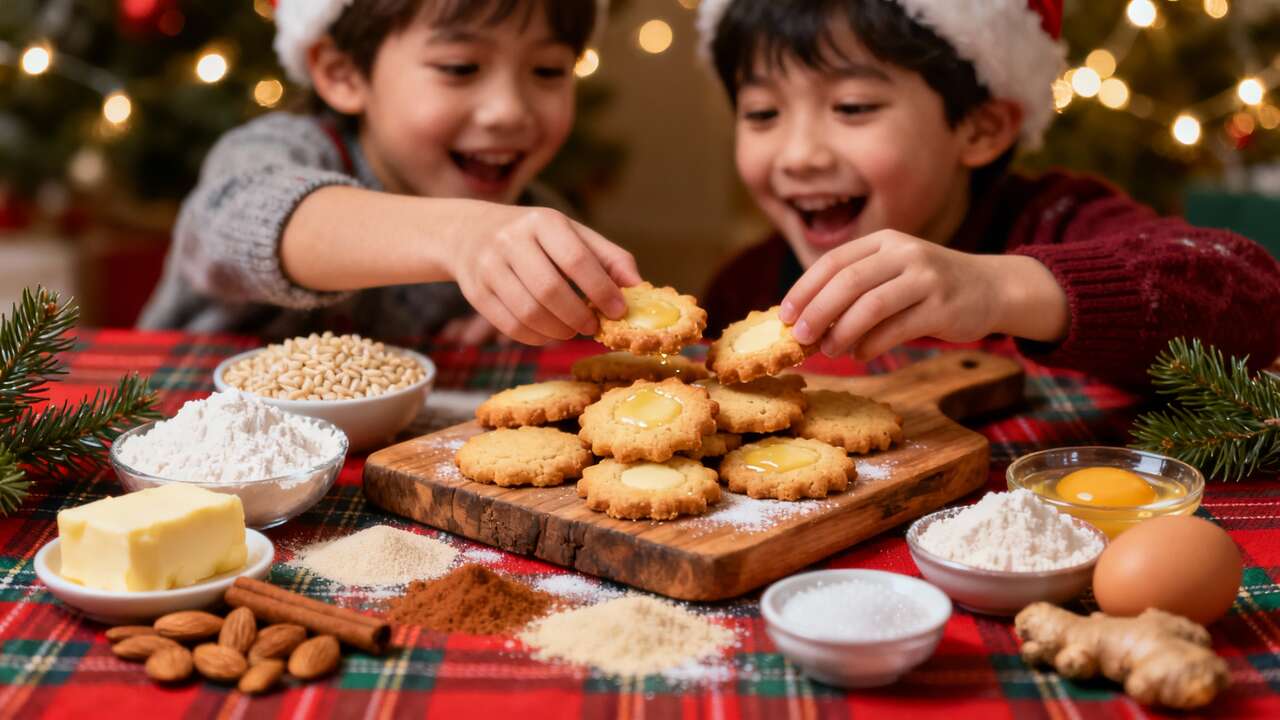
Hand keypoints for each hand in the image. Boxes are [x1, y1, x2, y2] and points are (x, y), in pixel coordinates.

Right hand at [449, 206, 640, 345]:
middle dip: (578, 316)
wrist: (471, 232)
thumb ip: (609, 258)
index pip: (577, 260)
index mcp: (543, 221)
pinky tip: (549, 334)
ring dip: (558, 331)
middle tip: (592, 327)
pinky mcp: (476, 292)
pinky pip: (510, 326)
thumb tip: (639, 287)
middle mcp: (511, 240)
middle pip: (550, 290)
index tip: (618, 311)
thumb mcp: (573, 235)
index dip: (601, 290)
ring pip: (529, 312)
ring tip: (571, 330)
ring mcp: (488, 266)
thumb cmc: (536, 237)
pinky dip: (536, 338)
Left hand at [780, 230, 1067, 359]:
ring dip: (843, 332)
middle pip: (848, 281)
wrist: (992, 287)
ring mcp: (925, 277)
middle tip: (800, 337)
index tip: (784, 315)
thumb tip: (806, 321)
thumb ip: (856, 288)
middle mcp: (904, 253)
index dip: (804, 289)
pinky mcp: (943, 306)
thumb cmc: (928, 287)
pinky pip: (897, 328)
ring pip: (871, 305)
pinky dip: (872, 344)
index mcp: (884, 241)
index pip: (833, 261)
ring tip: (829, 351)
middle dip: (818, 311)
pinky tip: (860, 354)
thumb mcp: (893, 273)